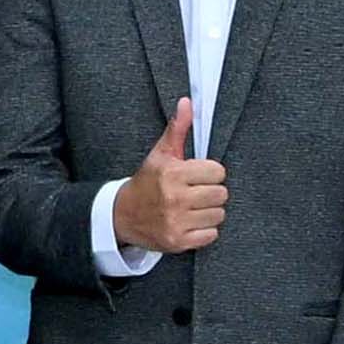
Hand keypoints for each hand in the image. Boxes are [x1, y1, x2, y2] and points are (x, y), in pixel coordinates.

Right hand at [114, 95, 227, 256]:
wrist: (122, 215)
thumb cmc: (147, 182)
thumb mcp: (160, 154)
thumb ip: (177, 128)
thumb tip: (187, 102)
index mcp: (173, 174)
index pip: (218, 172)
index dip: (210, 173)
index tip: (198, 176)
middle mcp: (174, 198)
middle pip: (221, 194)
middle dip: (211, 193)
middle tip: (196, 193)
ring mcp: (176, 222)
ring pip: (218, 215)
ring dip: (208, 212)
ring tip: (192, 208)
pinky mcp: (178, 241)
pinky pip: (210, 235)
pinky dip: (204, 231)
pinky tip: (190, 222)